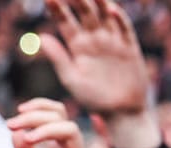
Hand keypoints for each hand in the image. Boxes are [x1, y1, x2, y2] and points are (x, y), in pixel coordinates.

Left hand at [42, 0, 149, 114]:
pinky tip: (110, 8)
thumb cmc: (94, 100)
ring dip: (98, 1)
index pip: (64, 20)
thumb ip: (58, 58)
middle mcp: (94, 39)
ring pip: (104, 14)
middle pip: (84, 11)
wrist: (121, 113)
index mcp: (76, 45)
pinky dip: (118, 17)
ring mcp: (112, 41)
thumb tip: (41, 37)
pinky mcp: (129, 47)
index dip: (57, 6)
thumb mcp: (72, 80)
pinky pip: (124, 28)